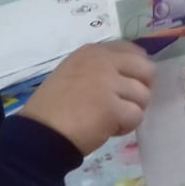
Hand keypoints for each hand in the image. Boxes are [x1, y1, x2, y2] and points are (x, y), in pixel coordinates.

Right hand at [19, 41, 154, 155]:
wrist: (38, 135)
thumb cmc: (54, 108)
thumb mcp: (74, 73)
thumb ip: (102, 68)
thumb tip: (133, 73)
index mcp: (92, 52)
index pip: (132, 50)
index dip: (136, 69)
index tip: (127, 84)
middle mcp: (102, 62)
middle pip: (146, 70)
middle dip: (140, 89)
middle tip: (123, 103)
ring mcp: (108, 83)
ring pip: (144, 95)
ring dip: (130, 111)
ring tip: (108, 118)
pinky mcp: (112, 107)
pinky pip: (136, 116)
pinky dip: (125, 127)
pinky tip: (106, 129)